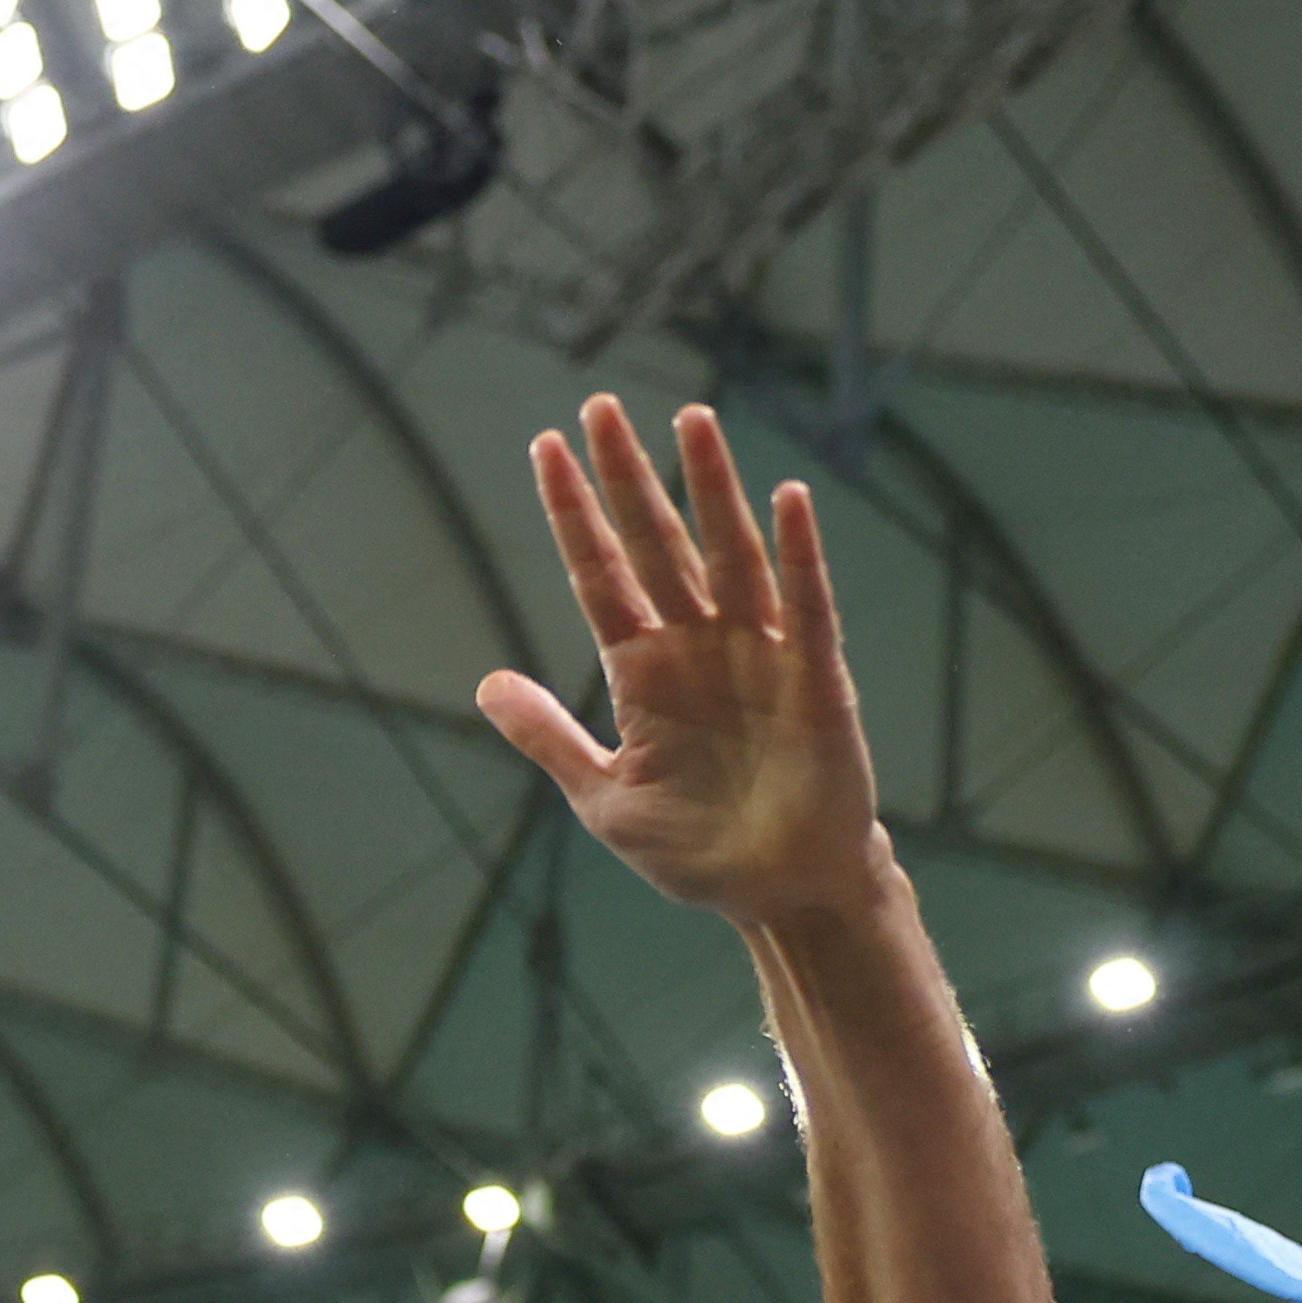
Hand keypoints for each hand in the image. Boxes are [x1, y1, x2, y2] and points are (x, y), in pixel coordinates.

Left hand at [479, 396, 891, 935]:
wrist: (775, 895)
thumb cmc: (695, 849)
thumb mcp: (602, 795)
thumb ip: (548, 736)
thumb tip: (487, 682)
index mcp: (643, 670)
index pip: (599, 575)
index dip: (573, 513)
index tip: (545, 448)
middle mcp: (698, 645)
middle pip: (656, 544)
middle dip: (628, 477)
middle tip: (600, 406)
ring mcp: (757, 654)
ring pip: (728, 554)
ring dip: (710, 489)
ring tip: (690, 420)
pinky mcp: (814, 679)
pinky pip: (806, 605)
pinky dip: (800, 554)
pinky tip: (788, 498)